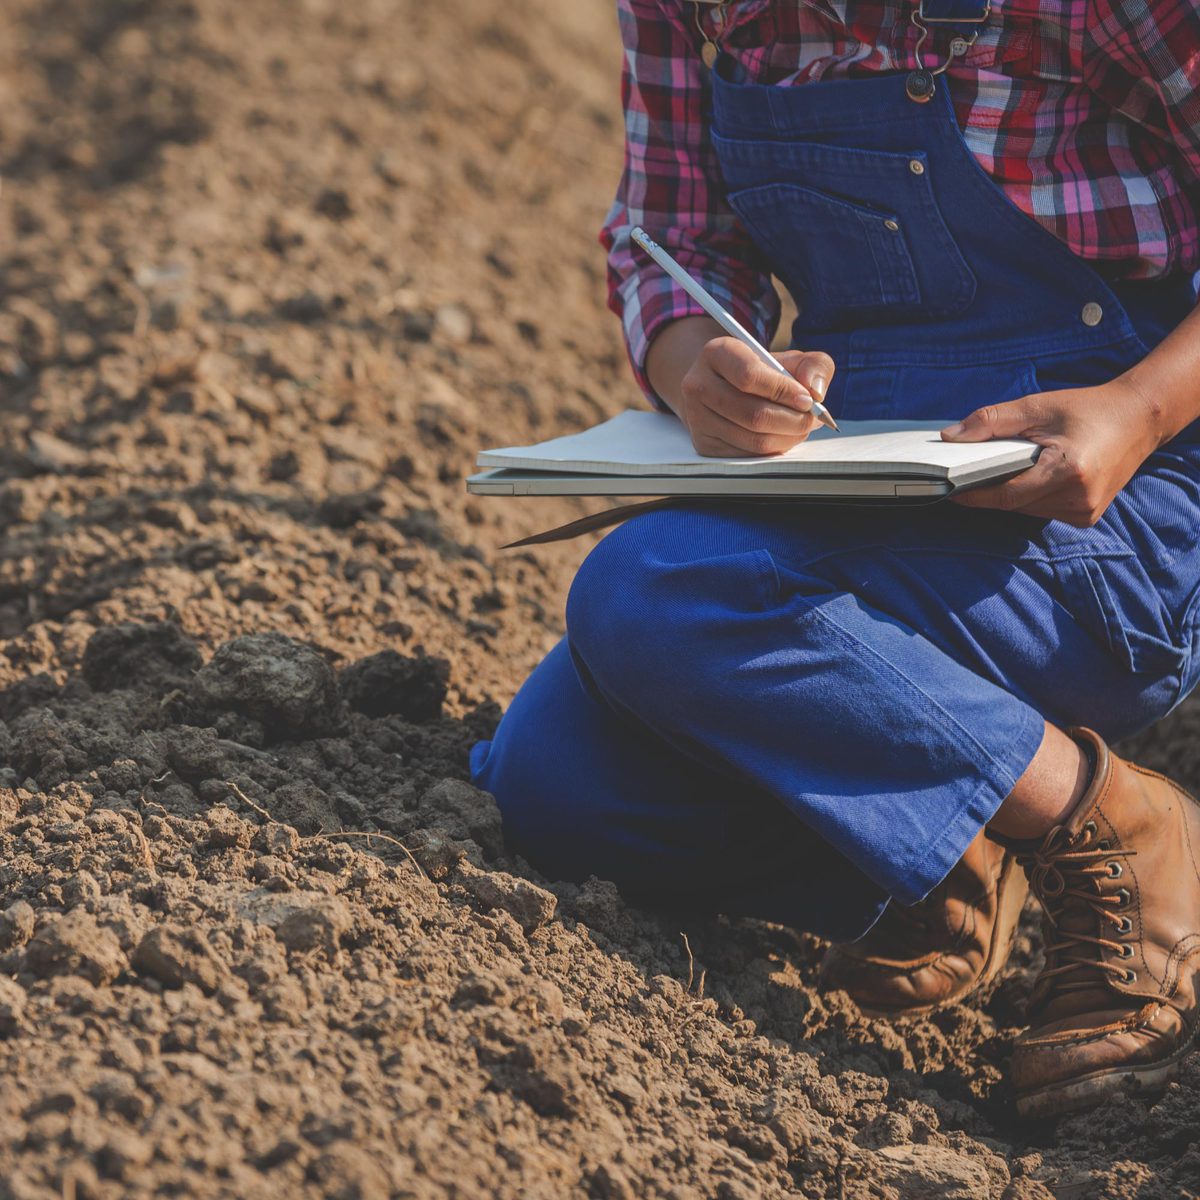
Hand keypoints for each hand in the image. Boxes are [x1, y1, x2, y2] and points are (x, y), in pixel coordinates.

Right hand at [675, 337, 834, 456]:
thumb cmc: (761, 373)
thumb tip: (815, 390)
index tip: (808, 400)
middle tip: (811, 420)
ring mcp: (697, 417)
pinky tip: (781, 436)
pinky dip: (772, 449)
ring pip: (752, 439)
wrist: (724, 388)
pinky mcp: (703, 443)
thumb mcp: (788, 359)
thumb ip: (813, 366)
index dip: (784, 391)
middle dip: (792, 421)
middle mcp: (698, 384)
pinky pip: (746, 455)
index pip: (749, 376)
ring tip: (800, 427)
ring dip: (786, 438)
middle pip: (753, 414)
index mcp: (717, 353)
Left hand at [941, 376, 1162, 525]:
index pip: (1006, 495)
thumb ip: (991, 422)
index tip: (946, 488)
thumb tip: (949, 437)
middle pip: (1014, 504)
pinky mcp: (1086, 517)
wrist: (1140, 418)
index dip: (973, 494)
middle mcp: (1079, 499)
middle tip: (974, 467)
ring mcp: (1085, 513)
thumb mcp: (1037, 406)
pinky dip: (1030, 496)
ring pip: (1026, 510)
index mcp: (1069, 471)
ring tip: (1014, 464)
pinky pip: (1041, 510)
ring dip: (1012, 492)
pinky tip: (1036, 474)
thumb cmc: (1089, 409)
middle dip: (991, 487)